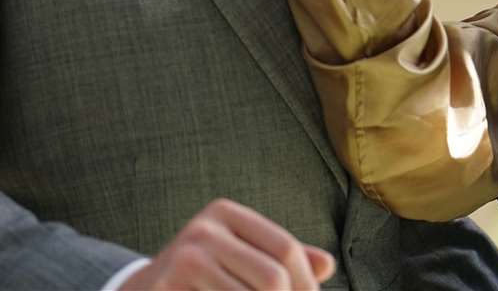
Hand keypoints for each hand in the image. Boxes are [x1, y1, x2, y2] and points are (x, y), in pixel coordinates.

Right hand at [123, 198, 335, 289]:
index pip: (284, 247)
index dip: (305, 282)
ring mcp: (186, 255)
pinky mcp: (171, 281)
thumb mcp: (238, 259)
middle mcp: (206, 227)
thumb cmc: (200, 278)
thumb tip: (327, 264)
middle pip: (272, 276)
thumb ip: (279, 260)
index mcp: (226, 214)